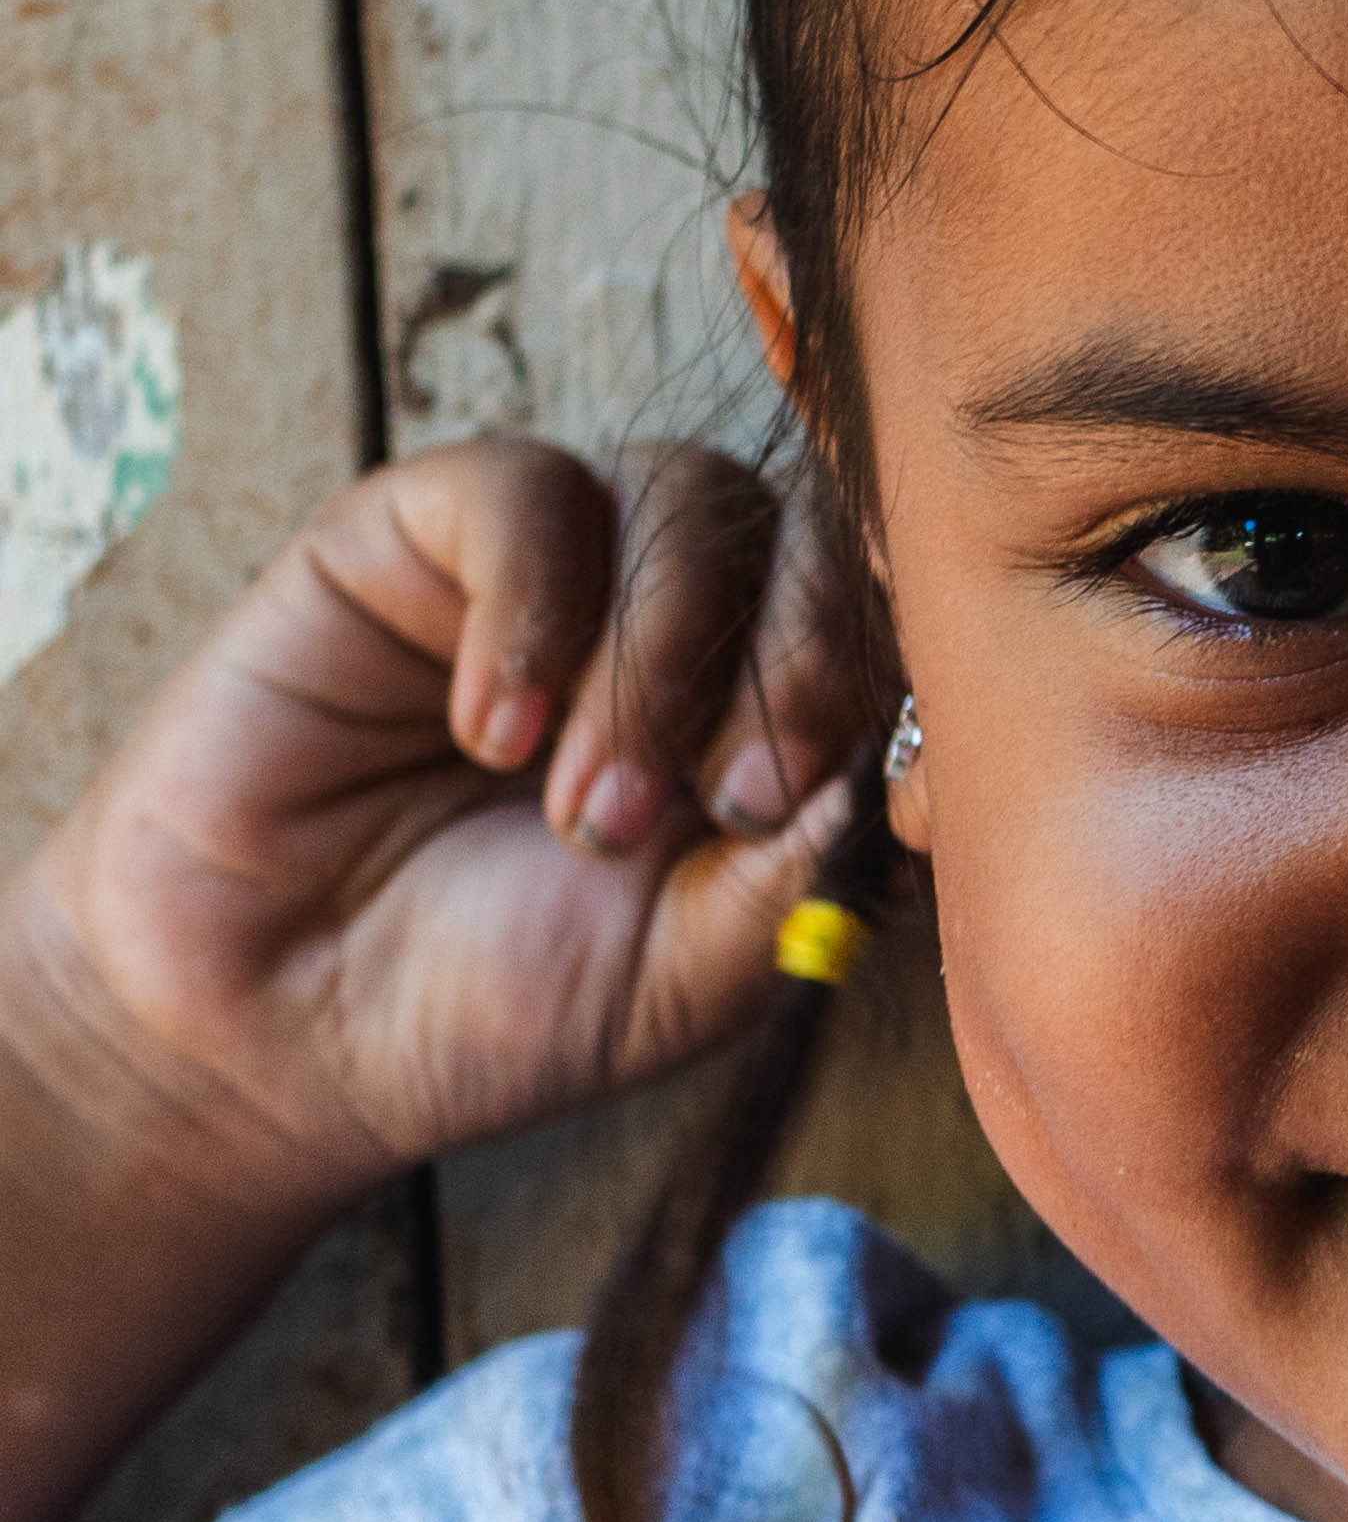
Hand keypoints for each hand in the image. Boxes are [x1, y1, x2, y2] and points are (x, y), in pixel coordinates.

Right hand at [0, 434, 882, 1233]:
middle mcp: (685, 618)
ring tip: (590, 813)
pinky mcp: (416, 541)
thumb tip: (885, 764)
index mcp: (775, 709)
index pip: (891, 614)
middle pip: (810, 527)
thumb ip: (800, 872)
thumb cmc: (500, 1006)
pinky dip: (534, 610)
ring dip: (660, 657)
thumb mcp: (693, 975)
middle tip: (730, 803)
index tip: (825, 803)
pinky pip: (525, 489)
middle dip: (796, 659)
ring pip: (685, 494)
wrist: (281, 1032)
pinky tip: (494, 735)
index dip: (881, 682)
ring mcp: (559, 570)